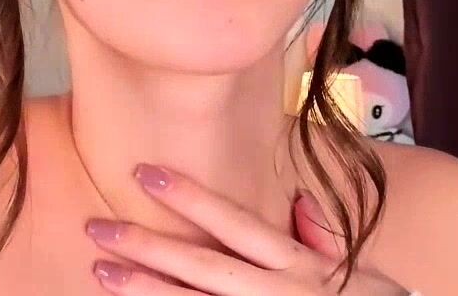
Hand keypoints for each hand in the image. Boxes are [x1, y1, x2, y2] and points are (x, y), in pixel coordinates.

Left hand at [83, 163, 417, 294]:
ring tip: (99, 271)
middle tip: (97, 227)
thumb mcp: (360, 275)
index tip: (147, 173)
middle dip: (148, 246)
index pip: (236, 224)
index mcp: (301, 268)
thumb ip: (325, 238)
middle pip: (202, 267)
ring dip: (144, 291)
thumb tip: (295, 200)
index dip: (191, 197)